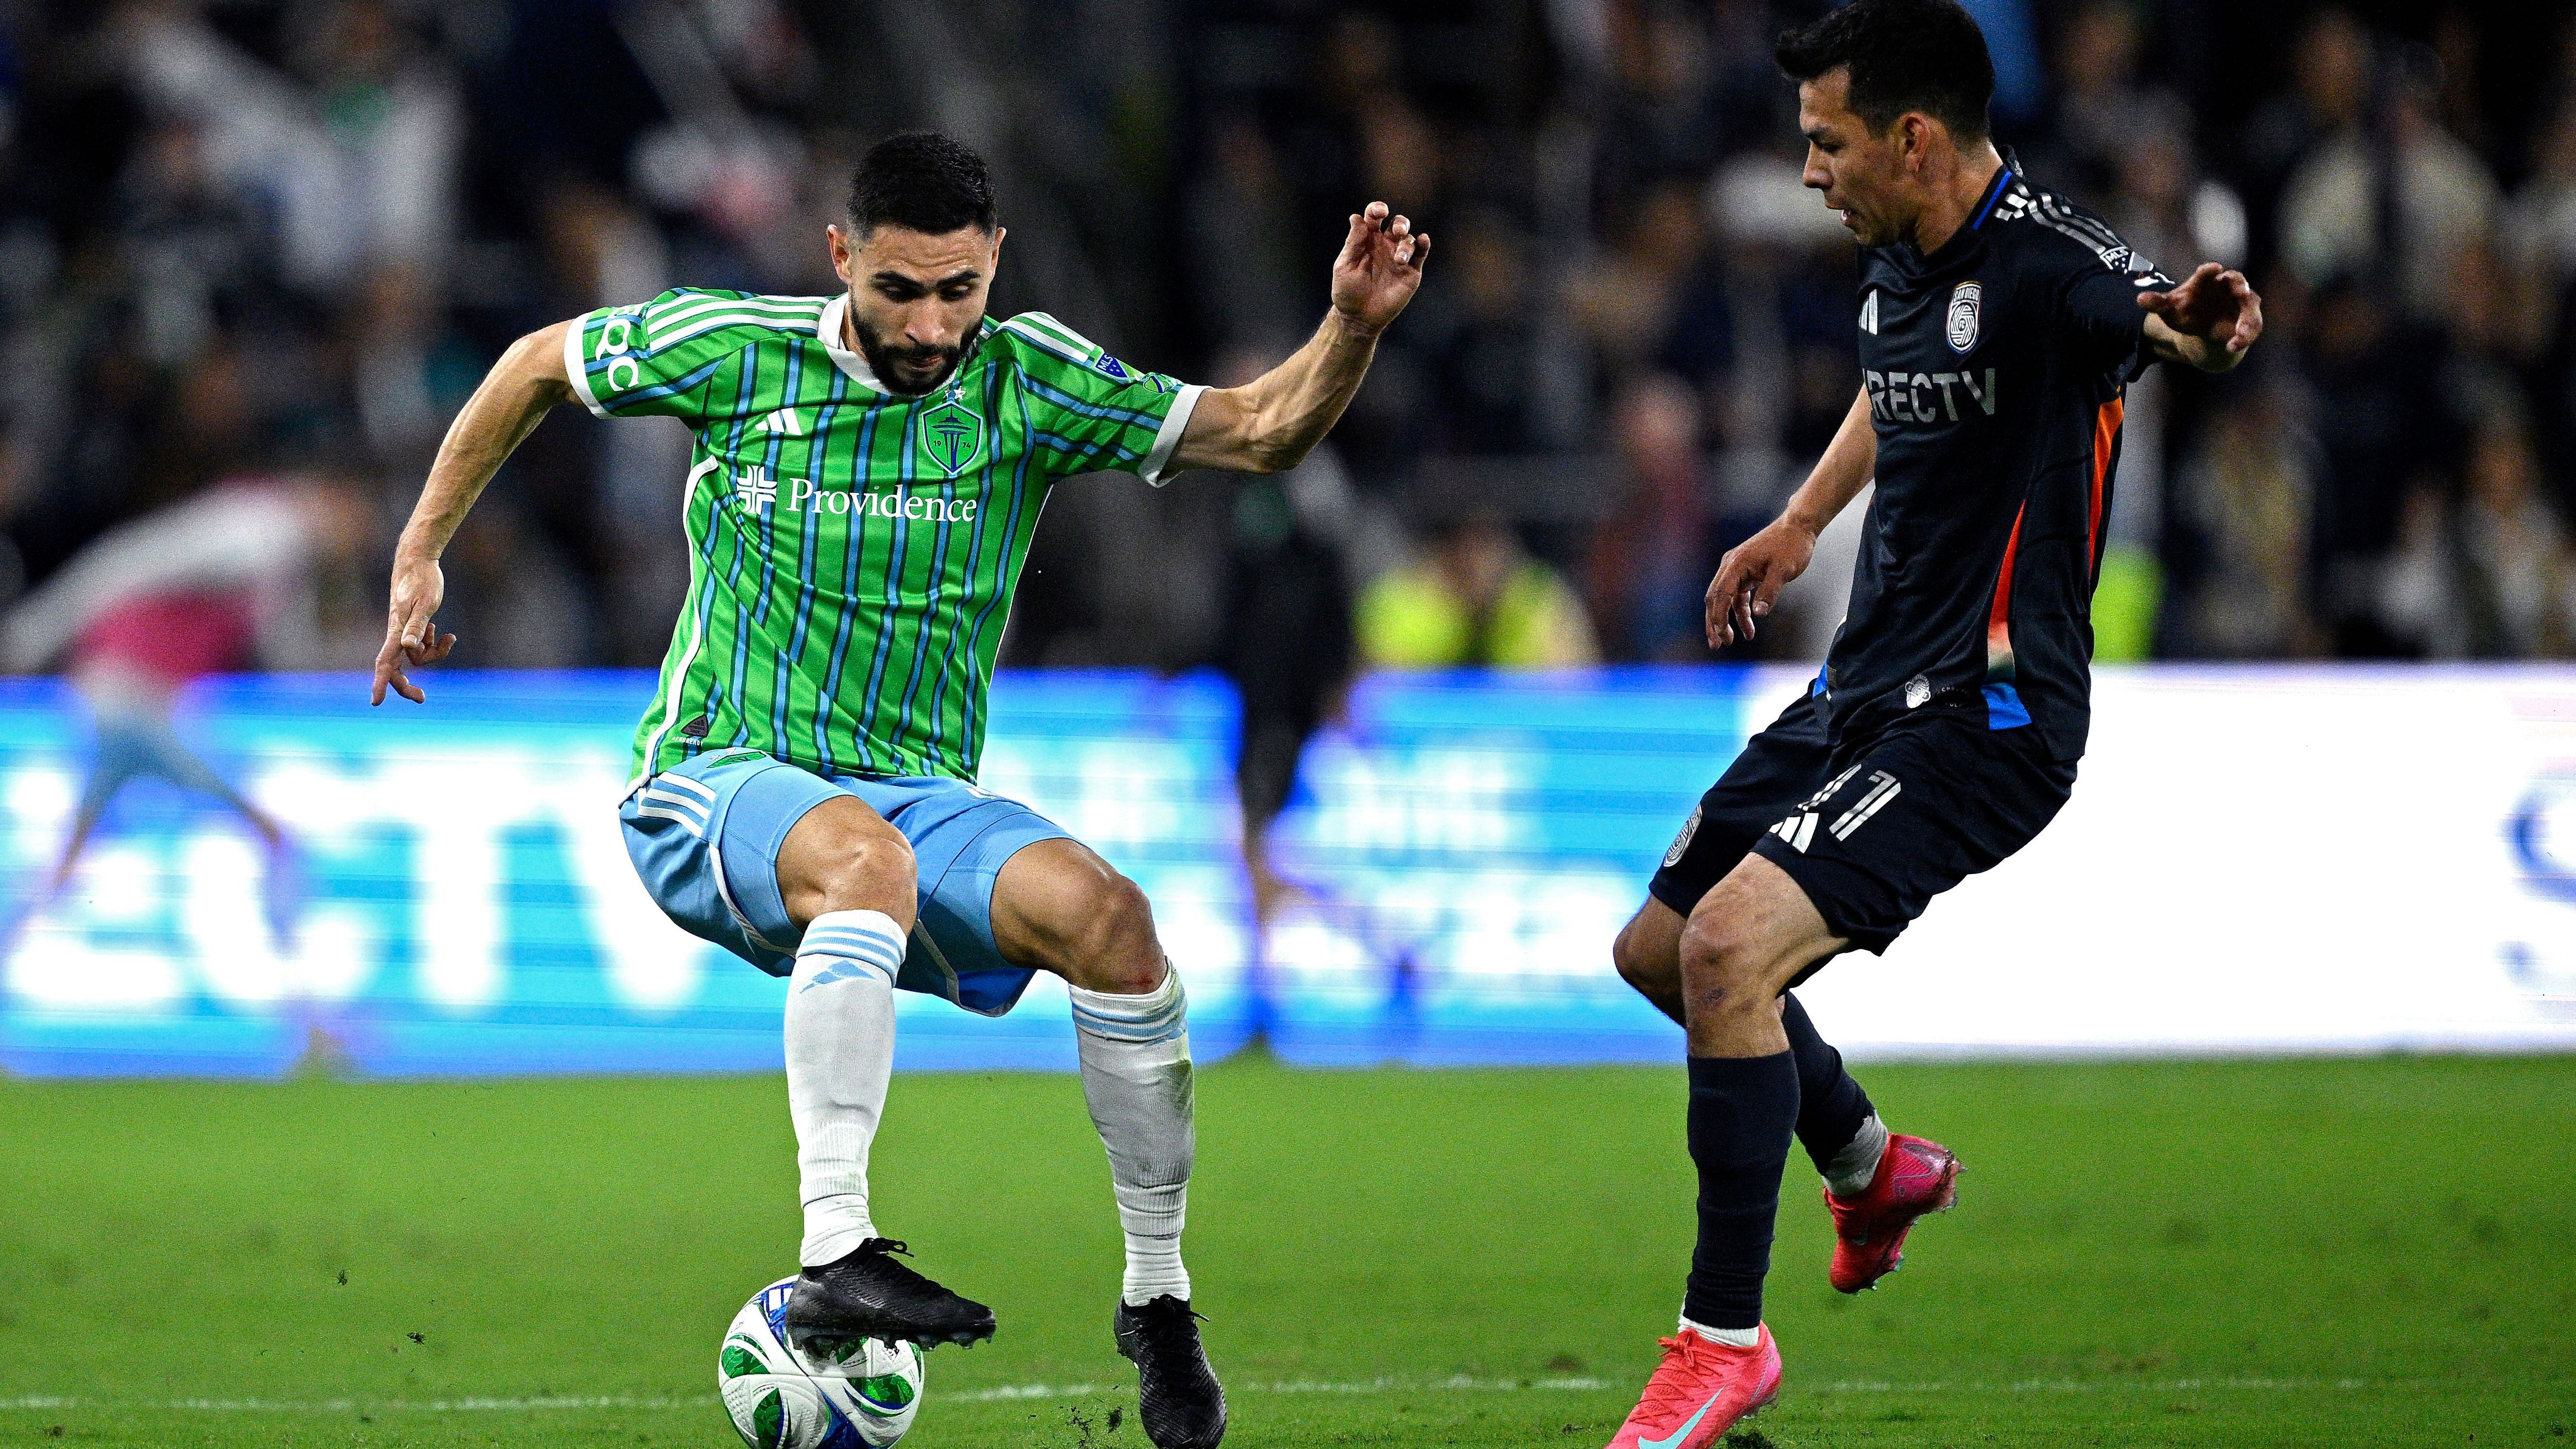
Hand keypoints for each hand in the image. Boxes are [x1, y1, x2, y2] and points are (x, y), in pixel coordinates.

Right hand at [371, 554, 455, 704]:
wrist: (416, 561)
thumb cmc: (422, 580)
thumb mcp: (425, 603)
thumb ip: (416, 626)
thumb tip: (408, 648)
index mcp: (396, 631)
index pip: (385, 663)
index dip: (380, 682)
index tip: (376, 702)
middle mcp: (396, 634)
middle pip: (398, 668)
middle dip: (408, 685)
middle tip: (423, 698)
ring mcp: (403, 632)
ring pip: (416, 657)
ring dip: (433, 653)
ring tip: (446, 637)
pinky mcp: (411, 627)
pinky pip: (421, 646)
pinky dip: (433, 643)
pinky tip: (441, 632)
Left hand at [1329, 201, 1430, 334]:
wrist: (1359, 317)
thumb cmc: (1347, 291)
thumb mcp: (1345, 266)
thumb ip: (1353, 242)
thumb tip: (1356, 217)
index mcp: (1367, 240)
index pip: (1374, 217)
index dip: (1377, 209)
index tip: (1380, 212)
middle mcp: (1385, 245)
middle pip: (1397, 224)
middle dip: (1400, 223)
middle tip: (1398, 231)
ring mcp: (1399, 257)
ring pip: (1409, 239)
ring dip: (1406, 244)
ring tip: (1399, 260)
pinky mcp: (1411, 271)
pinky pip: (1421, 253)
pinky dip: (1424, 244)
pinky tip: (1423, 240)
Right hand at [1705, 519, 1818, 648]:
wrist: (1797, 527)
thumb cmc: (1791, 546)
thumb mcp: (1783, 571)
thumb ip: (1770, 592)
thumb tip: (1758, 614)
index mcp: (1736, 564)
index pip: (1721, 595)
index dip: (1719, 617)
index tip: (1722, 635)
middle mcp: (1730, 565)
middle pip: (1714, 598)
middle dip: (1715, 622)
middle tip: (1718, 644)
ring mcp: (1736, 568)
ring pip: (1724, 598)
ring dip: (1726, 619)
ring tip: (1730, 640)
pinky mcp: (1744, 572)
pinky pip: (1737, 595)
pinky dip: (1740, 611)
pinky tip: (1749, 627)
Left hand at [2138, 262, 2262, 355]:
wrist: (2202, 327)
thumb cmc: (2186, 310)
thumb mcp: (2170, 309)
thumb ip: (2157, 303)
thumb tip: (2139, 299)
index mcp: (2206, 280)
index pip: (2208, 272)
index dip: (2210, 269)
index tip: (2214, 267)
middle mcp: (2227, 286)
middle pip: (2237, 281)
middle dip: (2241, 285)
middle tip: (2242, 290)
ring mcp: (2241, 301)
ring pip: (2250, 306)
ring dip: (2248, 319)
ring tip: (2240, 333)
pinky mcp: (2249, 318)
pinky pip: (2251, 327)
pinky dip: (2244, 337)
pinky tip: (2232, 346)